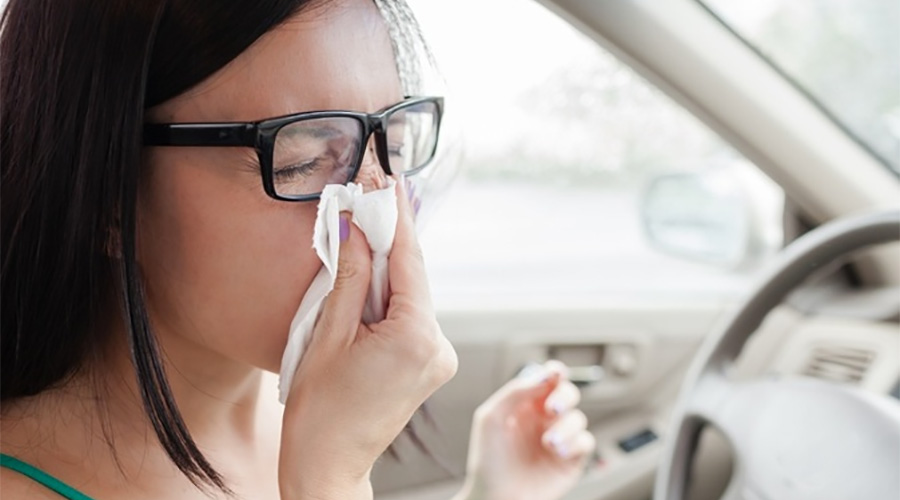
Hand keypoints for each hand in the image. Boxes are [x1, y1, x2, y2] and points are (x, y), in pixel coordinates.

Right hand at [278, 181, 457, 499]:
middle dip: (387, 240)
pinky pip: (410, 316)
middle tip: (367, 197)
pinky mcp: (429, 364)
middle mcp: (438, 346)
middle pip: (412, 276)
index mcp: (416, 337)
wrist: (327, 466)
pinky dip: (389, 297)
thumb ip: (349, 276)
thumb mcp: (328, 334)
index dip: (396, 216)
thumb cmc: (320, 412)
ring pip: (411, 295)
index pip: (409, 259)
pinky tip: (366, 281)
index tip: (389, 180)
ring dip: (385, 269)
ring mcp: (438, 358)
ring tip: (358, 235)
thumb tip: (356, 227)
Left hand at [458, 361, 595, 499]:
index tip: (556, 372)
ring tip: (548, 443)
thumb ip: (515, 392)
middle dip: (565, 396)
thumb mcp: (492, 418)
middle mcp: (544, 419)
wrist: (495, 498)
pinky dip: (574, 443)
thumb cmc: (488, 460)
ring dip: (565, 427)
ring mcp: (559, 438)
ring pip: (578, 418)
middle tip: (553, 409)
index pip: (546, 380)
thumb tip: (542, 375)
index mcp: (526, 404)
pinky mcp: (571, 459)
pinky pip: (585, 441)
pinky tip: (557, 452)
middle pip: (568, 394)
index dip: (555, 372)